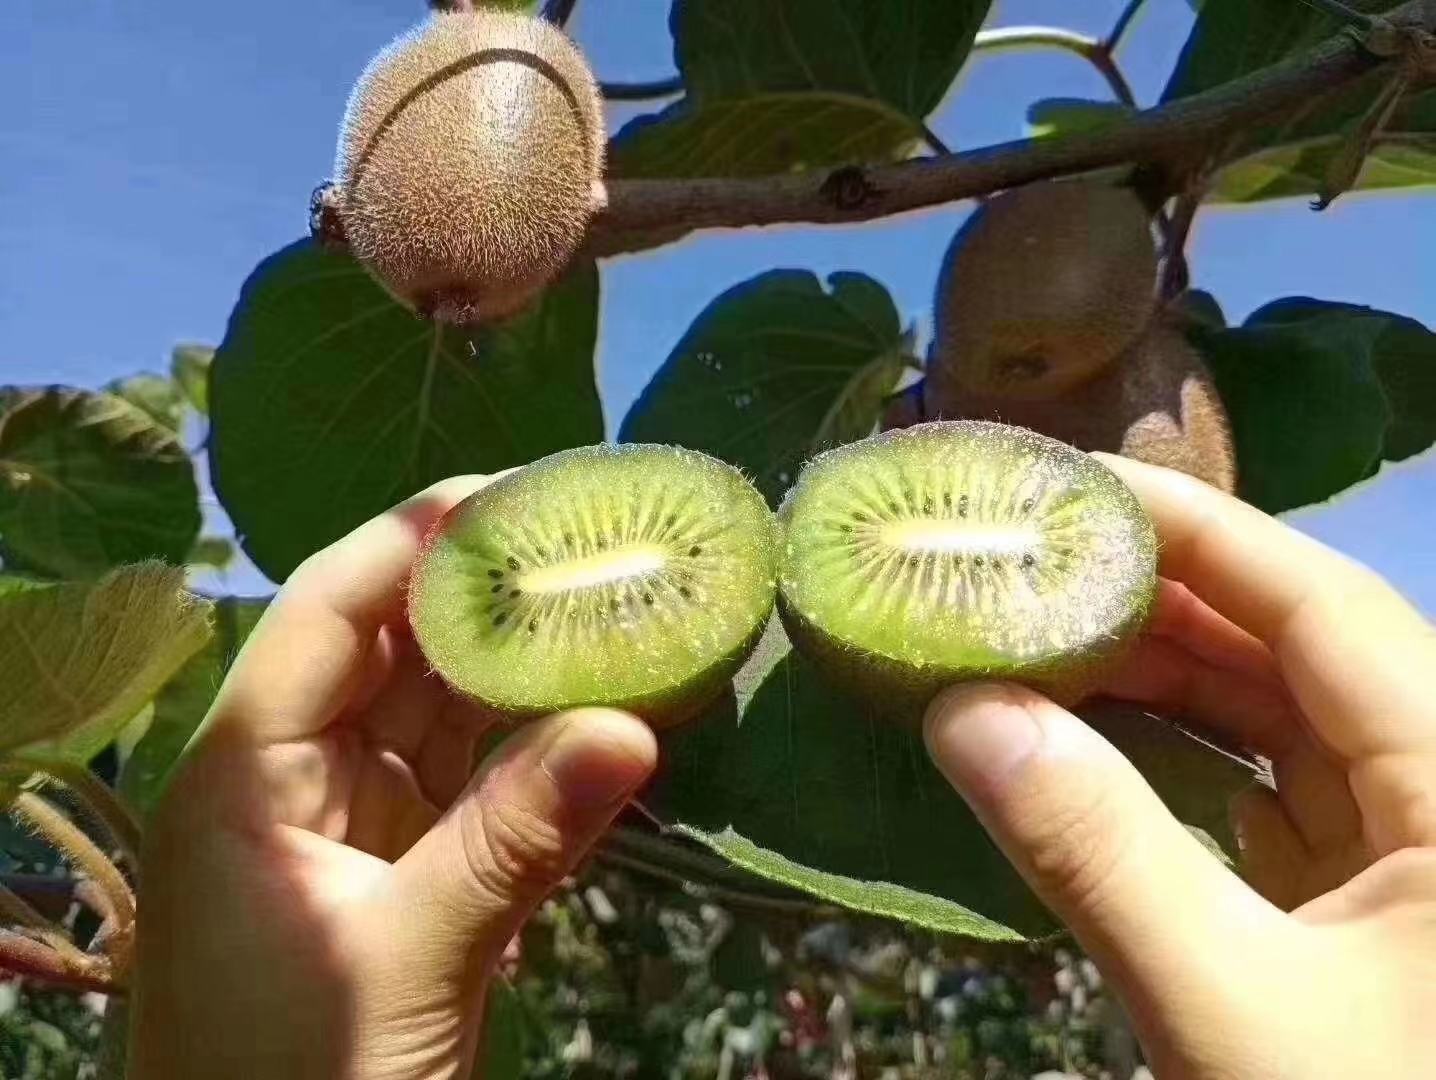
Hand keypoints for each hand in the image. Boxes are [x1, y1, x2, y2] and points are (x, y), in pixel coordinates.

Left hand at [128, 477, 657, 1079]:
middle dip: (494, 605)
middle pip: (401, 657)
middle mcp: (301, 782)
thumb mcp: (401, 960)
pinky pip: (488, 799)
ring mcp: (363, 834)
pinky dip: (548, 768)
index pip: (328, 614)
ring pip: (454, 726)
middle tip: (599, 546)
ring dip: (534, 683)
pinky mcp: (417, 886)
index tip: (515, 495)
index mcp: (246, 774)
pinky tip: (617, 724)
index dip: (413, 543)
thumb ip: (515, 838)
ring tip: (627, 617)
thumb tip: (635, 725)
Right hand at [924, 455, 1435, 1078]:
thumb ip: (1099, 855)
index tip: (1068, 485)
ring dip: (1155, 681)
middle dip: (1154, 602)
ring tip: (1029, 636)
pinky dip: (1174, 763)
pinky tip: (1085, 738)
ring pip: (1277, 723)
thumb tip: (960, 713)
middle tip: (1017, 562)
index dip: (1196, 530)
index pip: (1322, 606)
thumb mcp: (1233, 1014)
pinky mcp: (1369, 912)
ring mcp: (1410, 855)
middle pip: (1294, 651)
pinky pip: (1265, 798)